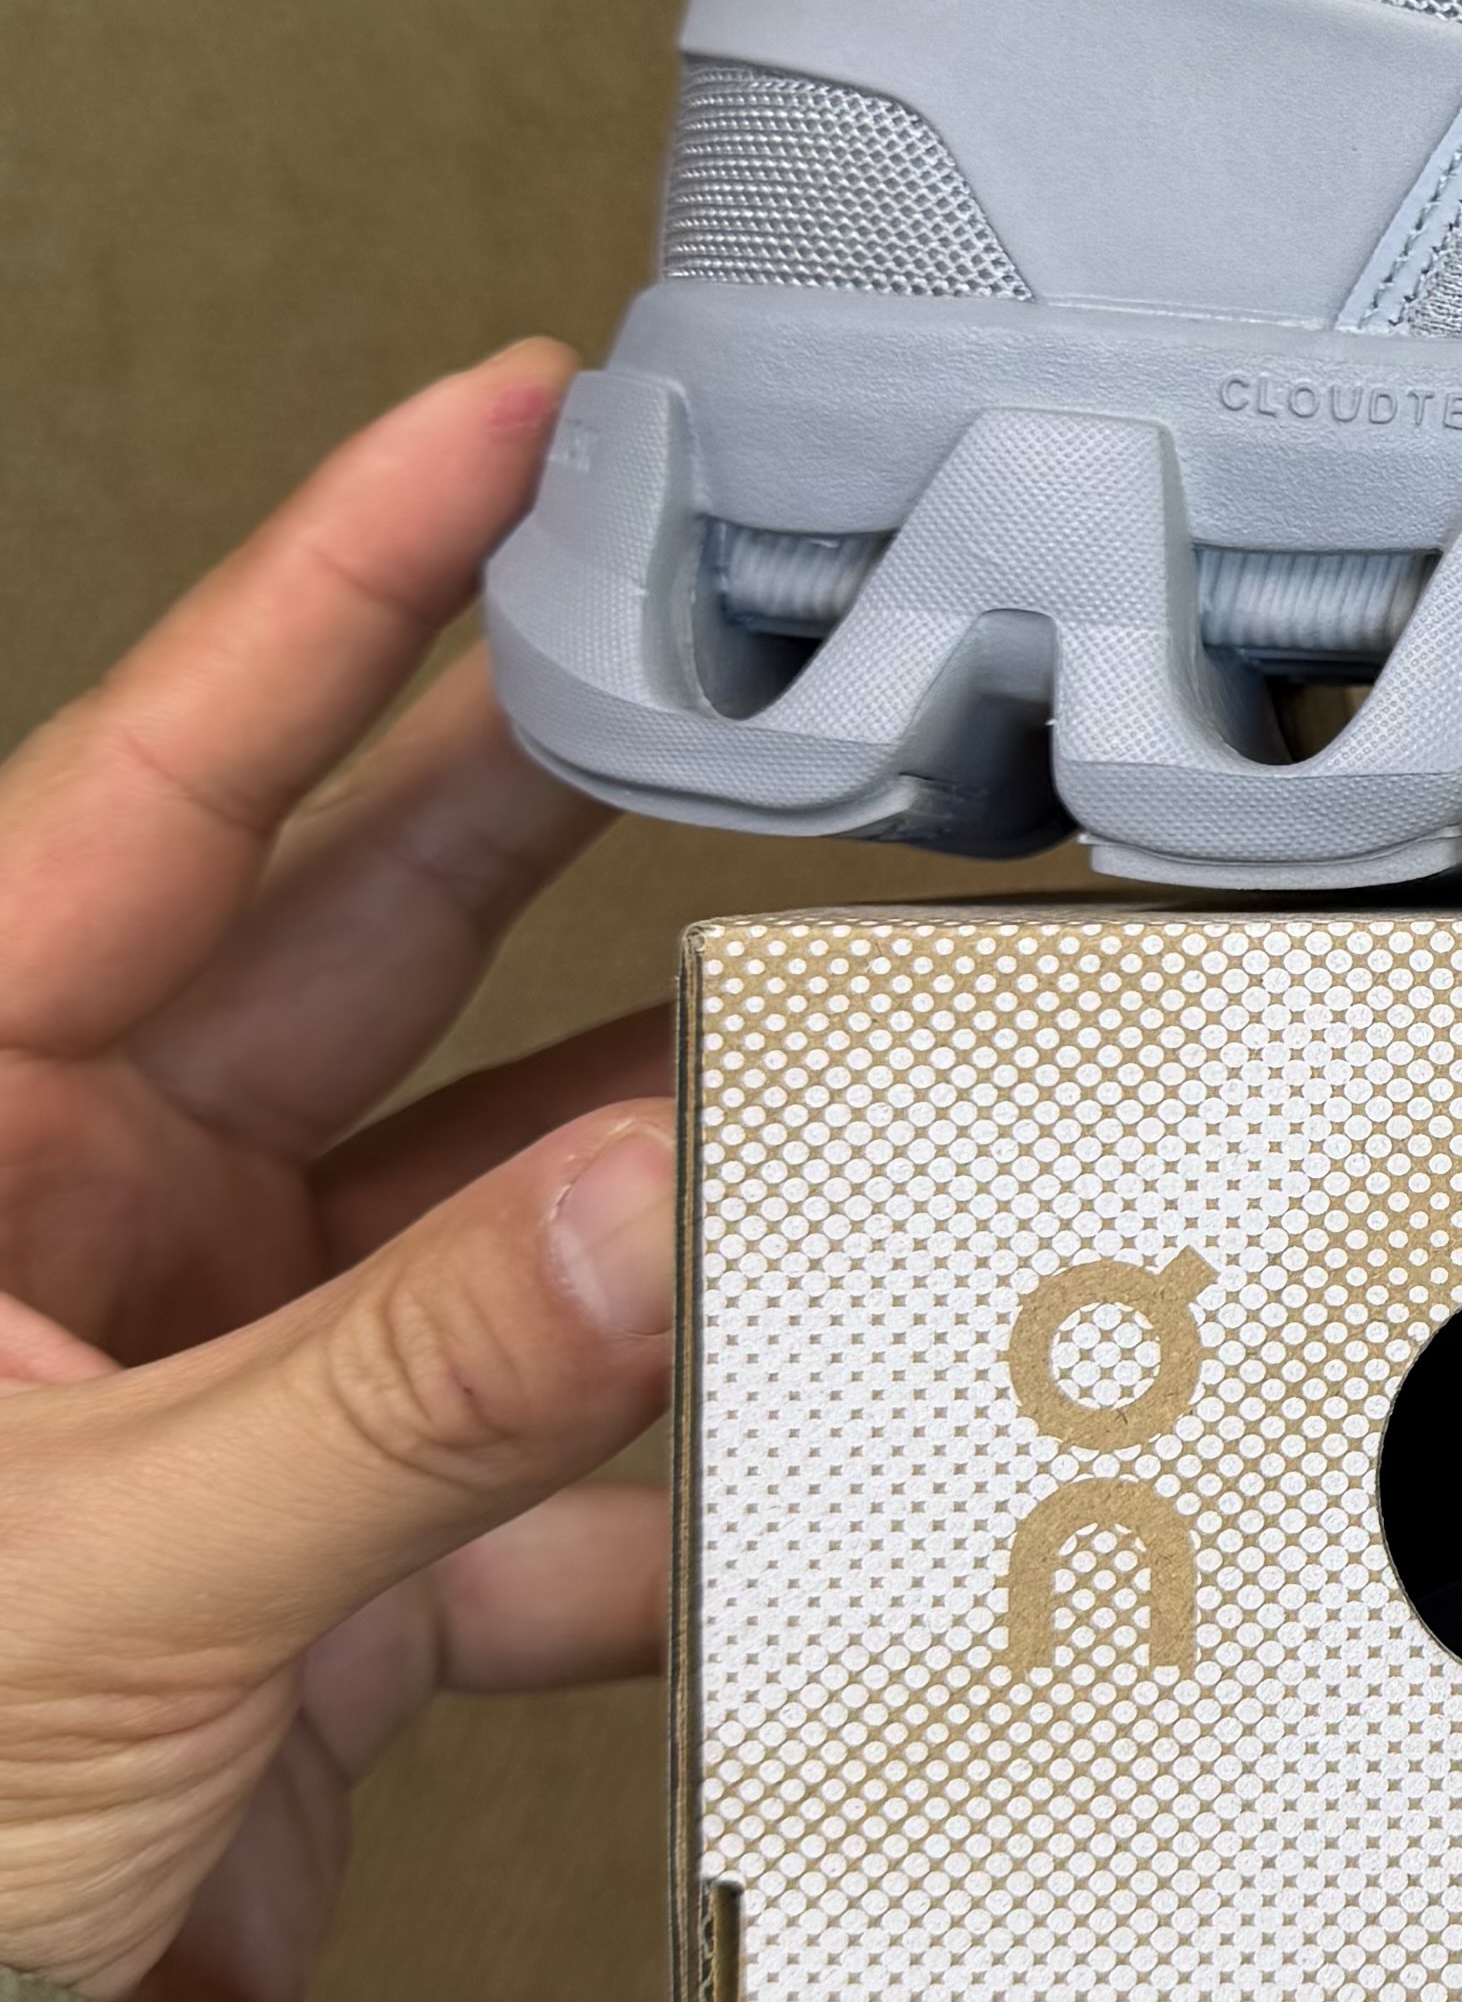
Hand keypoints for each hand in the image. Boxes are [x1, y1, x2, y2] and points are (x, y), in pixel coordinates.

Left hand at [0, 350, 673, 2001]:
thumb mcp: (105, 1578)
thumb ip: (408, 1387)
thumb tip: (654, 1199)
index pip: (149, 792)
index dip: (333, 588)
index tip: (499, 423)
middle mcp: (61, 1238)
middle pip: (355, 952)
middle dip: (558, 825)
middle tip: (742, 678)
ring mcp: (199, 1395)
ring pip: (485, 1211)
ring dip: (659, 1183)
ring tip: (842, 1085)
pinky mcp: (314, 1569)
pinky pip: (536, 1463)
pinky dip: (664, 1476)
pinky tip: (784, 1462)